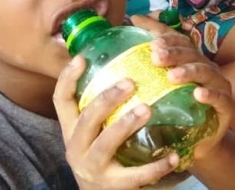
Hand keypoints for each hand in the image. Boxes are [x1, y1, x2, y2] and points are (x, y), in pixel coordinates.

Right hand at [54, 57, 177, 188]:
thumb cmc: (105, 153)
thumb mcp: (97, 129)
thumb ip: (106, 105)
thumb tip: (129, 63)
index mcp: (73, 129)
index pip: (62, 101)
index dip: (67, 79)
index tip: (81, 58)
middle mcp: (77, 147)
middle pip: (87, 119)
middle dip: (107, 99)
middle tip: (131, 82)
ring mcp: (92, 167)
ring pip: (105, 145)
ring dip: (125, 124)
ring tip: (147, 108)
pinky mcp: (112, 186)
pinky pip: (134, 176)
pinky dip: (155, 167)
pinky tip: (173, 156)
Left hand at [131, 16, 232, 161]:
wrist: (200, 141)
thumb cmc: (179, 108)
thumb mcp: (162, 83)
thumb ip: (150, 55)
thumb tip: (134, 18)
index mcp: (192, 60)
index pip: (182, 42)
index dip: (169, 39)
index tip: (153, 43)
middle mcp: (207, 68)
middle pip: (192, 55)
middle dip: (174, 53)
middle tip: (156, 57)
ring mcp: (219, 85)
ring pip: (206, 72)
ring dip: (189, 71)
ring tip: (172, 76)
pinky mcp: (226, 105)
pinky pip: (219, 97)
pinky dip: (210, 95)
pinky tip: (198, 94)